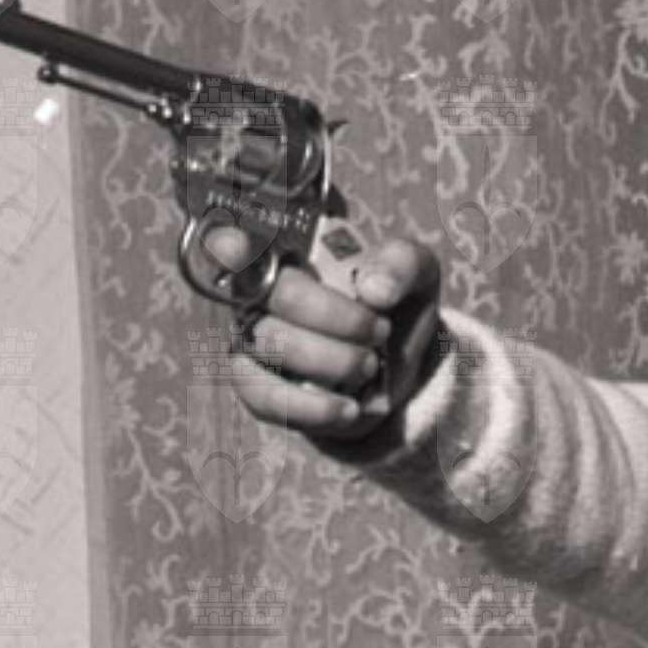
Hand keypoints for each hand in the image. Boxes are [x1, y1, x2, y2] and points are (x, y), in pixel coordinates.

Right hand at [204, 226, 442, 441]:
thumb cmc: (395, 309)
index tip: (238, 248)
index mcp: (291, 255)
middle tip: (380, 331)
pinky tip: (349, 408)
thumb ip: (403, 265)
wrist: (399, 370)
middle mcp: (261, 295)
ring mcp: (254, 342)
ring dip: (334, 361)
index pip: (240, 239)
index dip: (231, 245)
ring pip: (274, 346)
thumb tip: (374, 289)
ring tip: (370, 367)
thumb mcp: (416, 276)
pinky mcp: (258, 389)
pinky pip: (266, 398)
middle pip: (280, 295)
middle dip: (339, 317)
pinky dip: (313, 408)